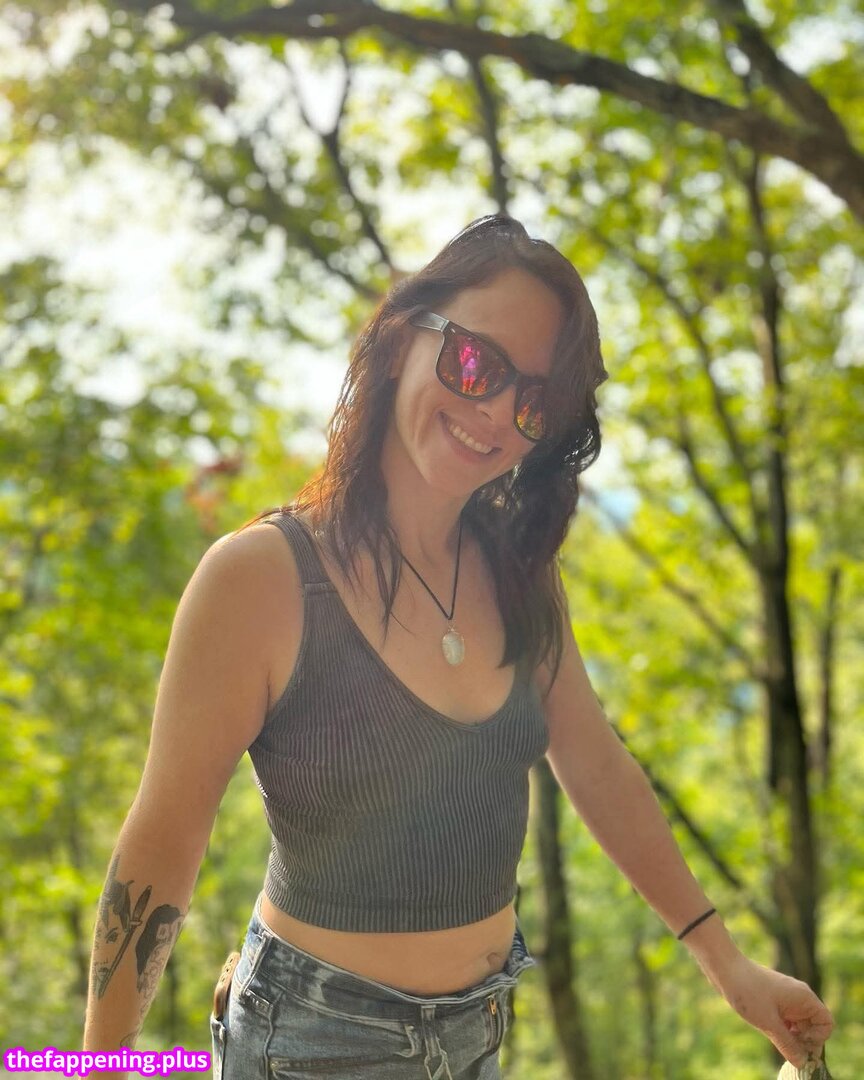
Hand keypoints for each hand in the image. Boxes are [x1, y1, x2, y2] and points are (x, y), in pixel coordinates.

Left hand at [708, 954, 833, 1068]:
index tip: (799, 1042)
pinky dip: (781, 1028)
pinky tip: (767, 1029)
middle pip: (812, 1026)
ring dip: (790, 1036)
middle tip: (785, 1046)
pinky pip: (786, 1020)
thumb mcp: (769, 1023)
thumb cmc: (748, 992)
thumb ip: (788, 1044)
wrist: (724, 969)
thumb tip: (802, 1063)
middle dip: (803, 1040)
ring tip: (773, 1035)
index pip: (826, 1023)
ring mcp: (786, 998)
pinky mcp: (774, 1000)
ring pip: (798, 1025)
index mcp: (804, 997)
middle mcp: (799, 997)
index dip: (817, 1038)